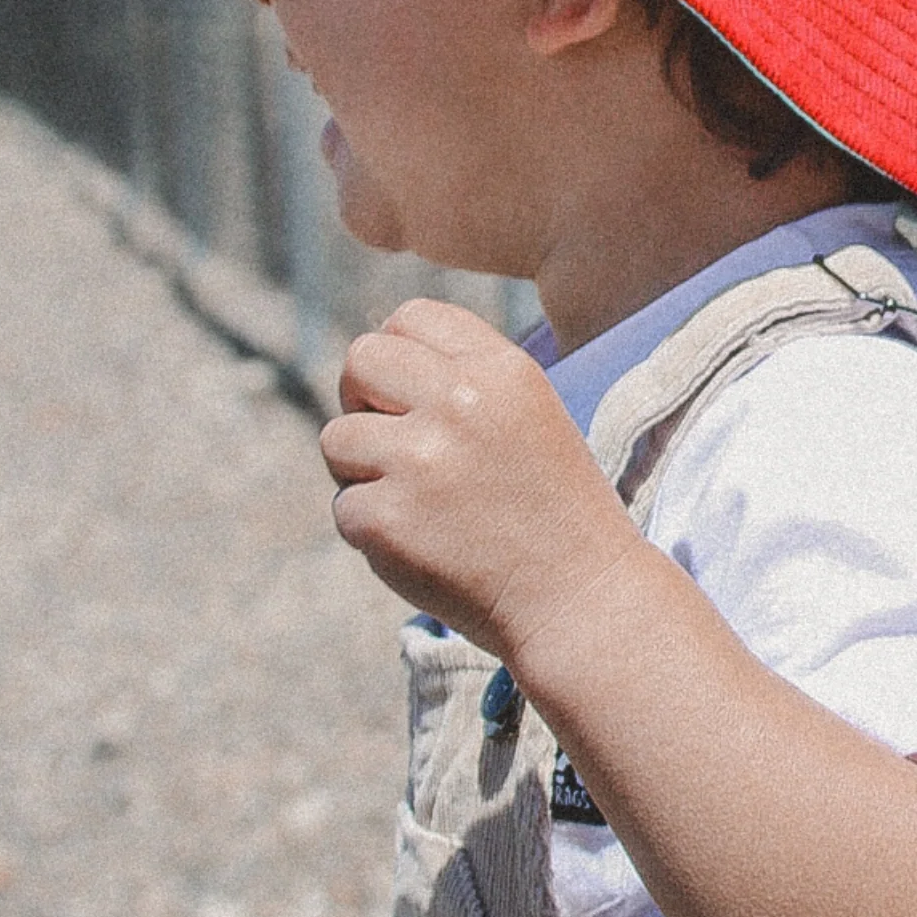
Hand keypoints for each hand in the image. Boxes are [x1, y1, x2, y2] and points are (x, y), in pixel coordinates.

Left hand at [320, 299, 640, 660]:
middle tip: (392, 445)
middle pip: (360, 360)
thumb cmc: (555, 511)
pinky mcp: (387, 519)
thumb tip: (375, 359)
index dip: (398, 354)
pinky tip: (423, 545)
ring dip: (361, 472)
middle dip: (361, 399)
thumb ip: (464, 380)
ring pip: (336, 438)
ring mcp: (419, 460)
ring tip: (417, 504)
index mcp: (501, 370)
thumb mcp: (530, 415)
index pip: (411, 317)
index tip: (407, 396)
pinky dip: (372, 531)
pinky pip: (344, 507)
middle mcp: (459, 403)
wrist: (580, 599)